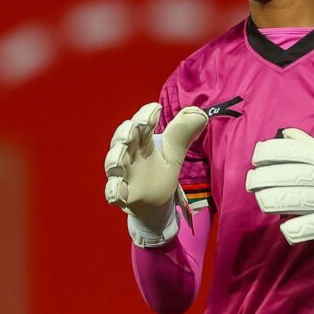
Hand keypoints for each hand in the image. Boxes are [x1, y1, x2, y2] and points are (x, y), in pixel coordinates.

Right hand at [104, 102, 208, 246]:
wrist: (154, 205)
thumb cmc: (159, 174)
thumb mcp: (174, 154)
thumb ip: (182, 134)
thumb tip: (201, 113)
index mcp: (142, 142)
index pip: (141, 124)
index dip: (146, 115)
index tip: (156, 108)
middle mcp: (129, 154)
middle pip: (122, 138)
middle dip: (125, 132)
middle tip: (133, 127)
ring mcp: (123, 173)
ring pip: (113, 162)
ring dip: (115, 158)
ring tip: (119, 158)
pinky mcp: (121, 194)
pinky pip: (113, 191)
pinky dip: (113, 191)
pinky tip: (116, 193)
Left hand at [246, 128, 313, 256]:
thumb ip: (306, 145)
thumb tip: (284, 132)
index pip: (292, 151)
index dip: (269, 151)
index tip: (256, 157)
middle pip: (288, 176)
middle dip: (261, 178)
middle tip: (251, 182)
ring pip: (290, 201)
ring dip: (269, 201)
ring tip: (263, 201)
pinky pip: (303, 228)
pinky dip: (289, 229)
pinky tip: (286, 225)